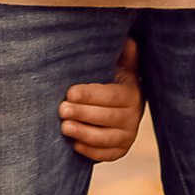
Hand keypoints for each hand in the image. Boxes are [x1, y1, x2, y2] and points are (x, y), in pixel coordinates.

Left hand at [60, 39, 142, 163]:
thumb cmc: (116, 83)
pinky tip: (75, 145)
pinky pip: (107, 155)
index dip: (90, 94)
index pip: (110, 95)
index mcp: (131, 94)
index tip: (70, 92)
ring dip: (85, 133)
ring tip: (65, 127)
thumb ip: (125, 56)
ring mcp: (128, 136)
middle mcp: (133, 117)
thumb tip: (128, 39)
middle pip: (107, 117)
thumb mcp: (122, 68)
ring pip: (107, 138)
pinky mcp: (120, 150)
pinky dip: (92, 152)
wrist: (126, 109)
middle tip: (61, 110)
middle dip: (83, 113)